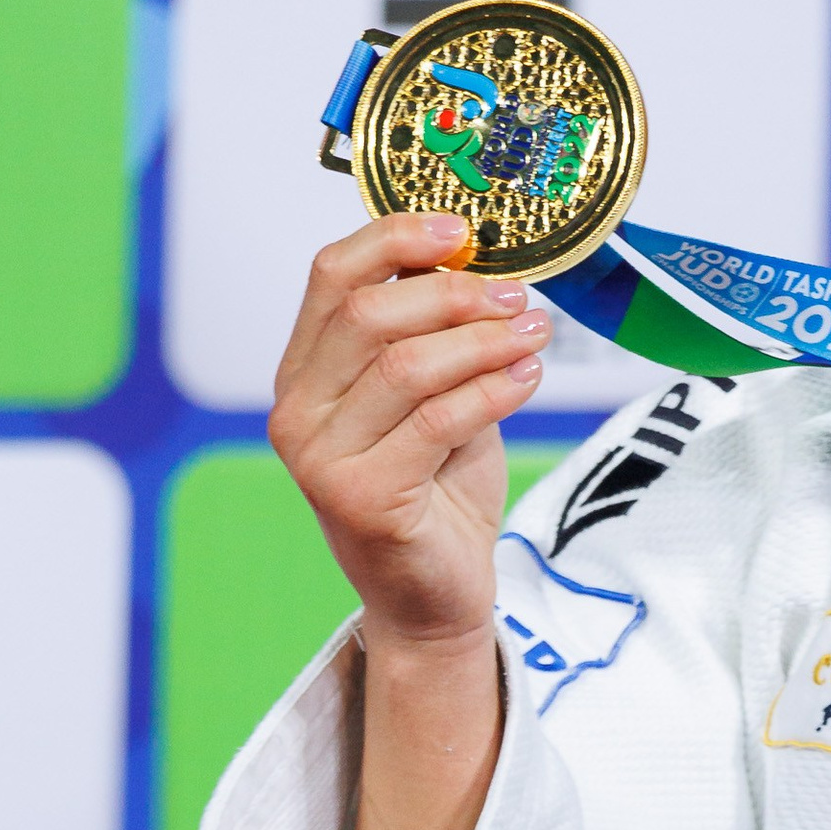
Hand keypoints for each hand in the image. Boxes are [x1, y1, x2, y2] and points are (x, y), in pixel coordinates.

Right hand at [268, 212, 548, 656]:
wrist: (434, 598)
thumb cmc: (435, 493)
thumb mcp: (432, 397)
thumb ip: (436, 337)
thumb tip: (480, 262)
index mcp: (303, 374)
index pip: (331, 276)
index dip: (395, 239)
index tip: (461, 231)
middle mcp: (297, 412)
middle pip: (369, 314)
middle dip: (453, 294)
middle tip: (516, 298)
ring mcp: (321, 459)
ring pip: (407, 365)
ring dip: (483, 341)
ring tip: (533, 335)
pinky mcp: (362, 498)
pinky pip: (438, 420)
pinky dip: (493, 389)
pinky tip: (527, 376)